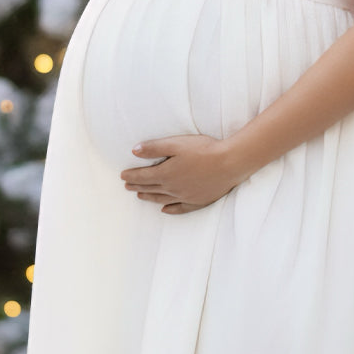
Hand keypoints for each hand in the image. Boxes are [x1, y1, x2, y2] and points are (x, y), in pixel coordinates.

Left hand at [121, 135, 244, 214]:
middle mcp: (173, 189)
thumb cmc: (204, 150)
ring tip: (140, 196)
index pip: (143, 176)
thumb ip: (154, 148)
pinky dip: (170, 209)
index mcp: (165, 174)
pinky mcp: (198, 201)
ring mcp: (185, 197)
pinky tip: (165, 209)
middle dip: (137, 186)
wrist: (230, 163)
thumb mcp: (176, 143)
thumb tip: (134, 151)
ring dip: (149, 197)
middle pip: (150, 188)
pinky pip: (180, 208)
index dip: (131, 176)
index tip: (123, 176)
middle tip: (127, 186)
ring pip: (162, 199)